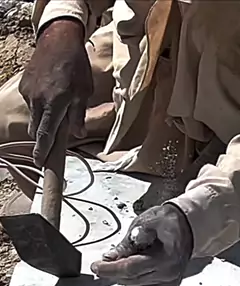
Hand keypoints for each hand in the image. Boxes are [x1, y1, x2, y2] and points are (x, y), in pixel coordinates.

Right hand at [19, 18, 92, 166]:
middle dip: (44, 136)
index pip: (45, 134)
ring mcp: (28, 92)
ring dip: (44, 118)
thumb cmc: (76, 66)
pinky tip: (50, 93)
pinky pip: (31, 103)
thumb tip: (77, 134)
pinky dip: (40, 105)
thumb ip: (79, 115)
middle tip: (55, 136)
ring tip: (58, 104)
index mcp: (53, 104)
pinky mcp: (24, 85)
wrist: (58, 39)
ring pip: (34, 116)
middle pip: (37, 129)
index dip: (42, 150)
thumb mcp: (84, 92)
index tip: (40, 162)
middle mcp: (37, 100)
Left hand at [91, 203, 193, 285]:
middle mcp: (169, 275)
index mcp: (165, 258)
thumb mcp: (145, 224)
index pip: (130, 269)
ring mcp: (170, 284)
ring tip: (128, 263)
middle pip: (131, 282)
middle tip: (107, 261)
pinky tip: (133, 278)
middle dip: (115, 273)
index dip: (110, 269)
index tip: (96, 267)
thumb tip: (109, 258)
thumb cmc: (168, 223)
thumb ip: (127, 243)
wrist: (187, 229)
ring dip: (126, 280)